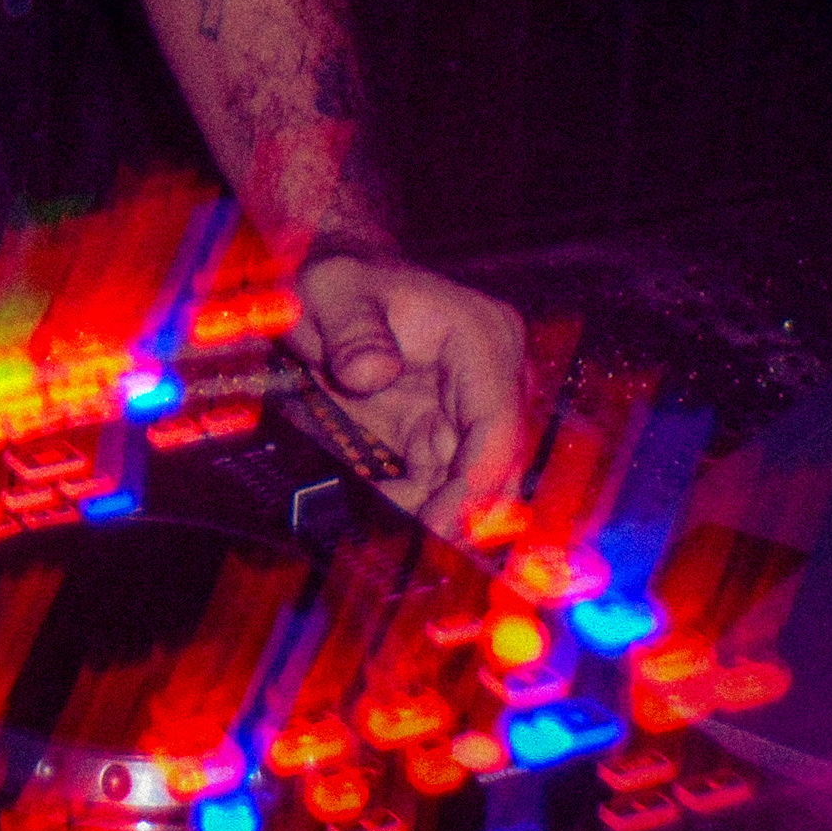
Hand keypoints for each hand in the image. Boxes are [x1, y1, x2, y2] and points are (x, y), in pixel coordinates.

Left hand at [289, 250, 528, 541]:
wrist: (335, 281)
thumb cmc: (340, 280)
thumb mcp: (333, 290)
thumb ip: (353, 331)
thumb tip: (371, 376)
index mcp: (483, 339)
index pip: (498, 424)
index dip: (477, 483)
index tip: (444, 524)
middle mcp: (490, 378)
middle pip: (495, 464)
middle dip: (463, 513)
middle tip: (420, 550)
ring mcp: (468, 408)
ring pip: (470, 482)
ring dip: (437, 516)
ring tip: (395, 541)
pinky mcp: (441, 431)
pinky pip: (438, 482)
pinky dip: (415, 505)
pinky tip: (384, 519)